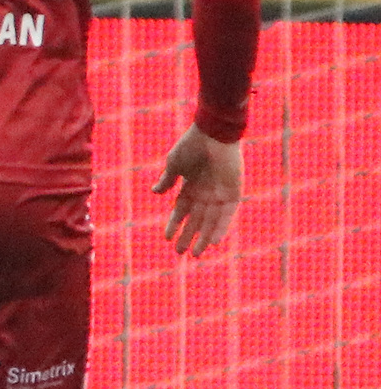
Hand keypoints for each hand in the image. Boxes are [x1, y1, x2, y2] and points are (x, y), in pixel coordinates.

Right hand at [153, 126, 241, 255]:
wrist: (213, 134)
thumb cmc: (192, 146)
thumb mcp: (174, 164)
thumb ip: (167, 180)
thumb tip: (155, 193)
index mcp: (191, 185)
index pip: (182, 210)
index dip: (174, 224)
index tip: (167, 238)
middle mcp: (206, 193)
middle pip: (196, 220)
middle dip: (188, 236)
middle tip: (180, 253)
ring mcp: (220, 194)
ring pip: (211, 222)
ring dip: (203, 238)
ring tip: (196, 254)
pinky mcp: (233, 193)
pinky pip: (227, 215)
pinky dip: (220, 228)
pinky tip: (213, 242)